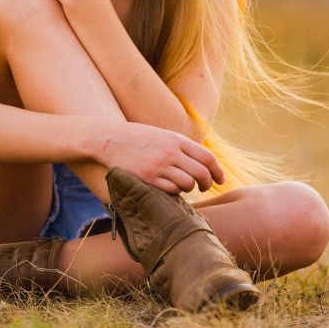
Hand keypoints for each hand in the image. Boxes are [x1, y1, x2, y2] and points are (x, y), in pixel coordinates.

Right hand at [94, 120, 224, 194]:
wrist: (109, 139)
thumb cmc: (138, 138)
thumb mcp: (163, 135)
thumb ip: (182, 147)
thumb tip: (203, 162)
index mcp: (177, 140)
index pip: (207, 158)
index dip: (218, 171)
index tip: (220, 180)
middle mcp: (171, 152)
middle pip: (202, 173)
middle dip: (207, 184)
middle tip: (204, 188)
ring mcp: (159, 166)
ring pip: (187, 184)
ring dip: (190, 189)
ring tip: (184, 187)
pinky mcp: (147, 179)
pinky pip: (171, 191)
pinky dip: (174, 192)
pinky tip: (169, 188)